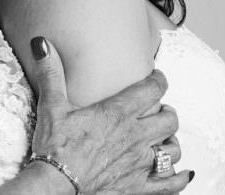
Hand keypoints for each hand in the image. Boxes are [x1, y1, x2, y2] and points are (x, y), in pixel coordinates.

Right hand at [28, 36, 193, 193]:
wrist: (56, 187)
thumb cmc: (55, 149)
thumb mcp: (52, 107)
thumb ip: (51, 74)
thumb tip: (41, 44)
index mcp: (118, 113)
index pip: (152, 89)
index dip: (159, 80)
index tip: (156, 78)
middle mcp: (135, 137)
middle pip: (169, 119)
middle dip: (167, 112)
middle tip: (159, 110)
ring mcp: (140, 164)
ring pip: (173, 150)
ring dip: (171, 142)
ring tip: (163, 139)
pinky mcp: (138, 187)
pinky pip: (170, 184)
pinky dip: (180, 178)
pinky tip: (182, 174)